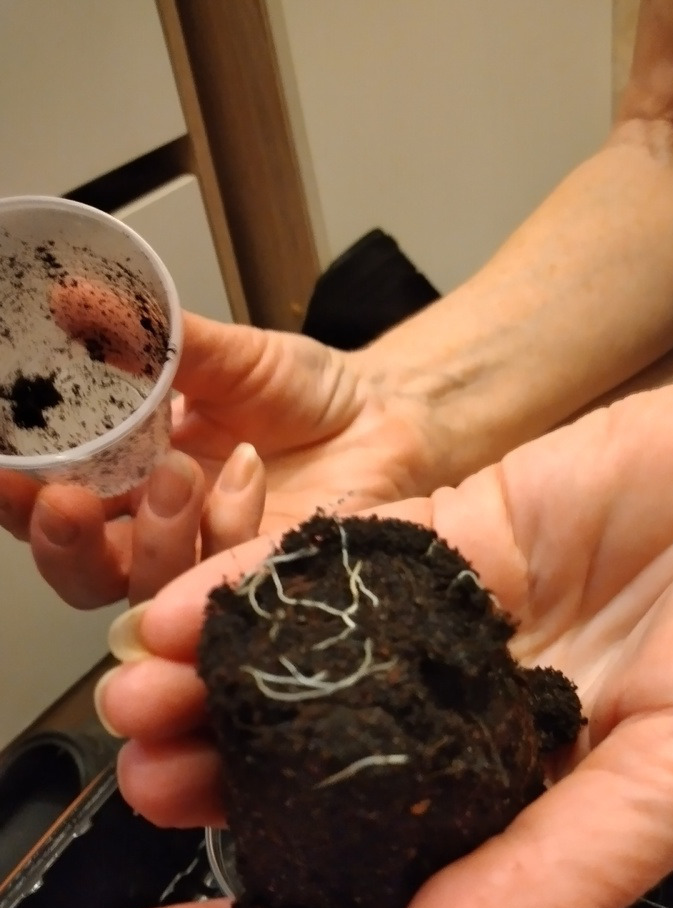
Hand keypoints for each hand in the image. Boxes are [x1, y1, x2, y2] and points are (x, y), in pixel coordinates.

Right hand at [0, 305, 435, 605]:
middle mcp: (159, 533)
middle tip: (68, 502)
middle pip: (81, 571)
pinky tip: (247, 471)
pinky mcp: (265, 584)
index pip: (48, 505)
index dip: (16, 498)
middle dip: (61, 542)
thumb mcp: (222, 352)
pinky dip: (229, 527)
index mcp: (127, 478)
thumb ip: (149, 337)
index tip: (4, 471)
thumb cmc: (300, 390)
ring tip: (179, 470)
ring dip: (152, 534)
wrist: (382, 416)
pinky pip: (226, 583)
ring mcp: (212, 565)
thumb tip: (70, 297)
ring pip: (148, 591)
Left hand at [82, 312, 672, 907]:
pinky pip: (346, 566)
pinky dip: (262, 584)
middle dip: (220, 800)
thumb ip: (540, 892)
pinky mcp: (467, 535)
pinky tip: (186, 606)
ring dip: (217, 693)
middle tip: (140, 796)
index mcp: (529, 822)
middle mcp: (480, 735)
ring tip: (135, 711)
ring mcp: (466, 634)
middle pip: (321, 787)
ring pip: (316, 675)